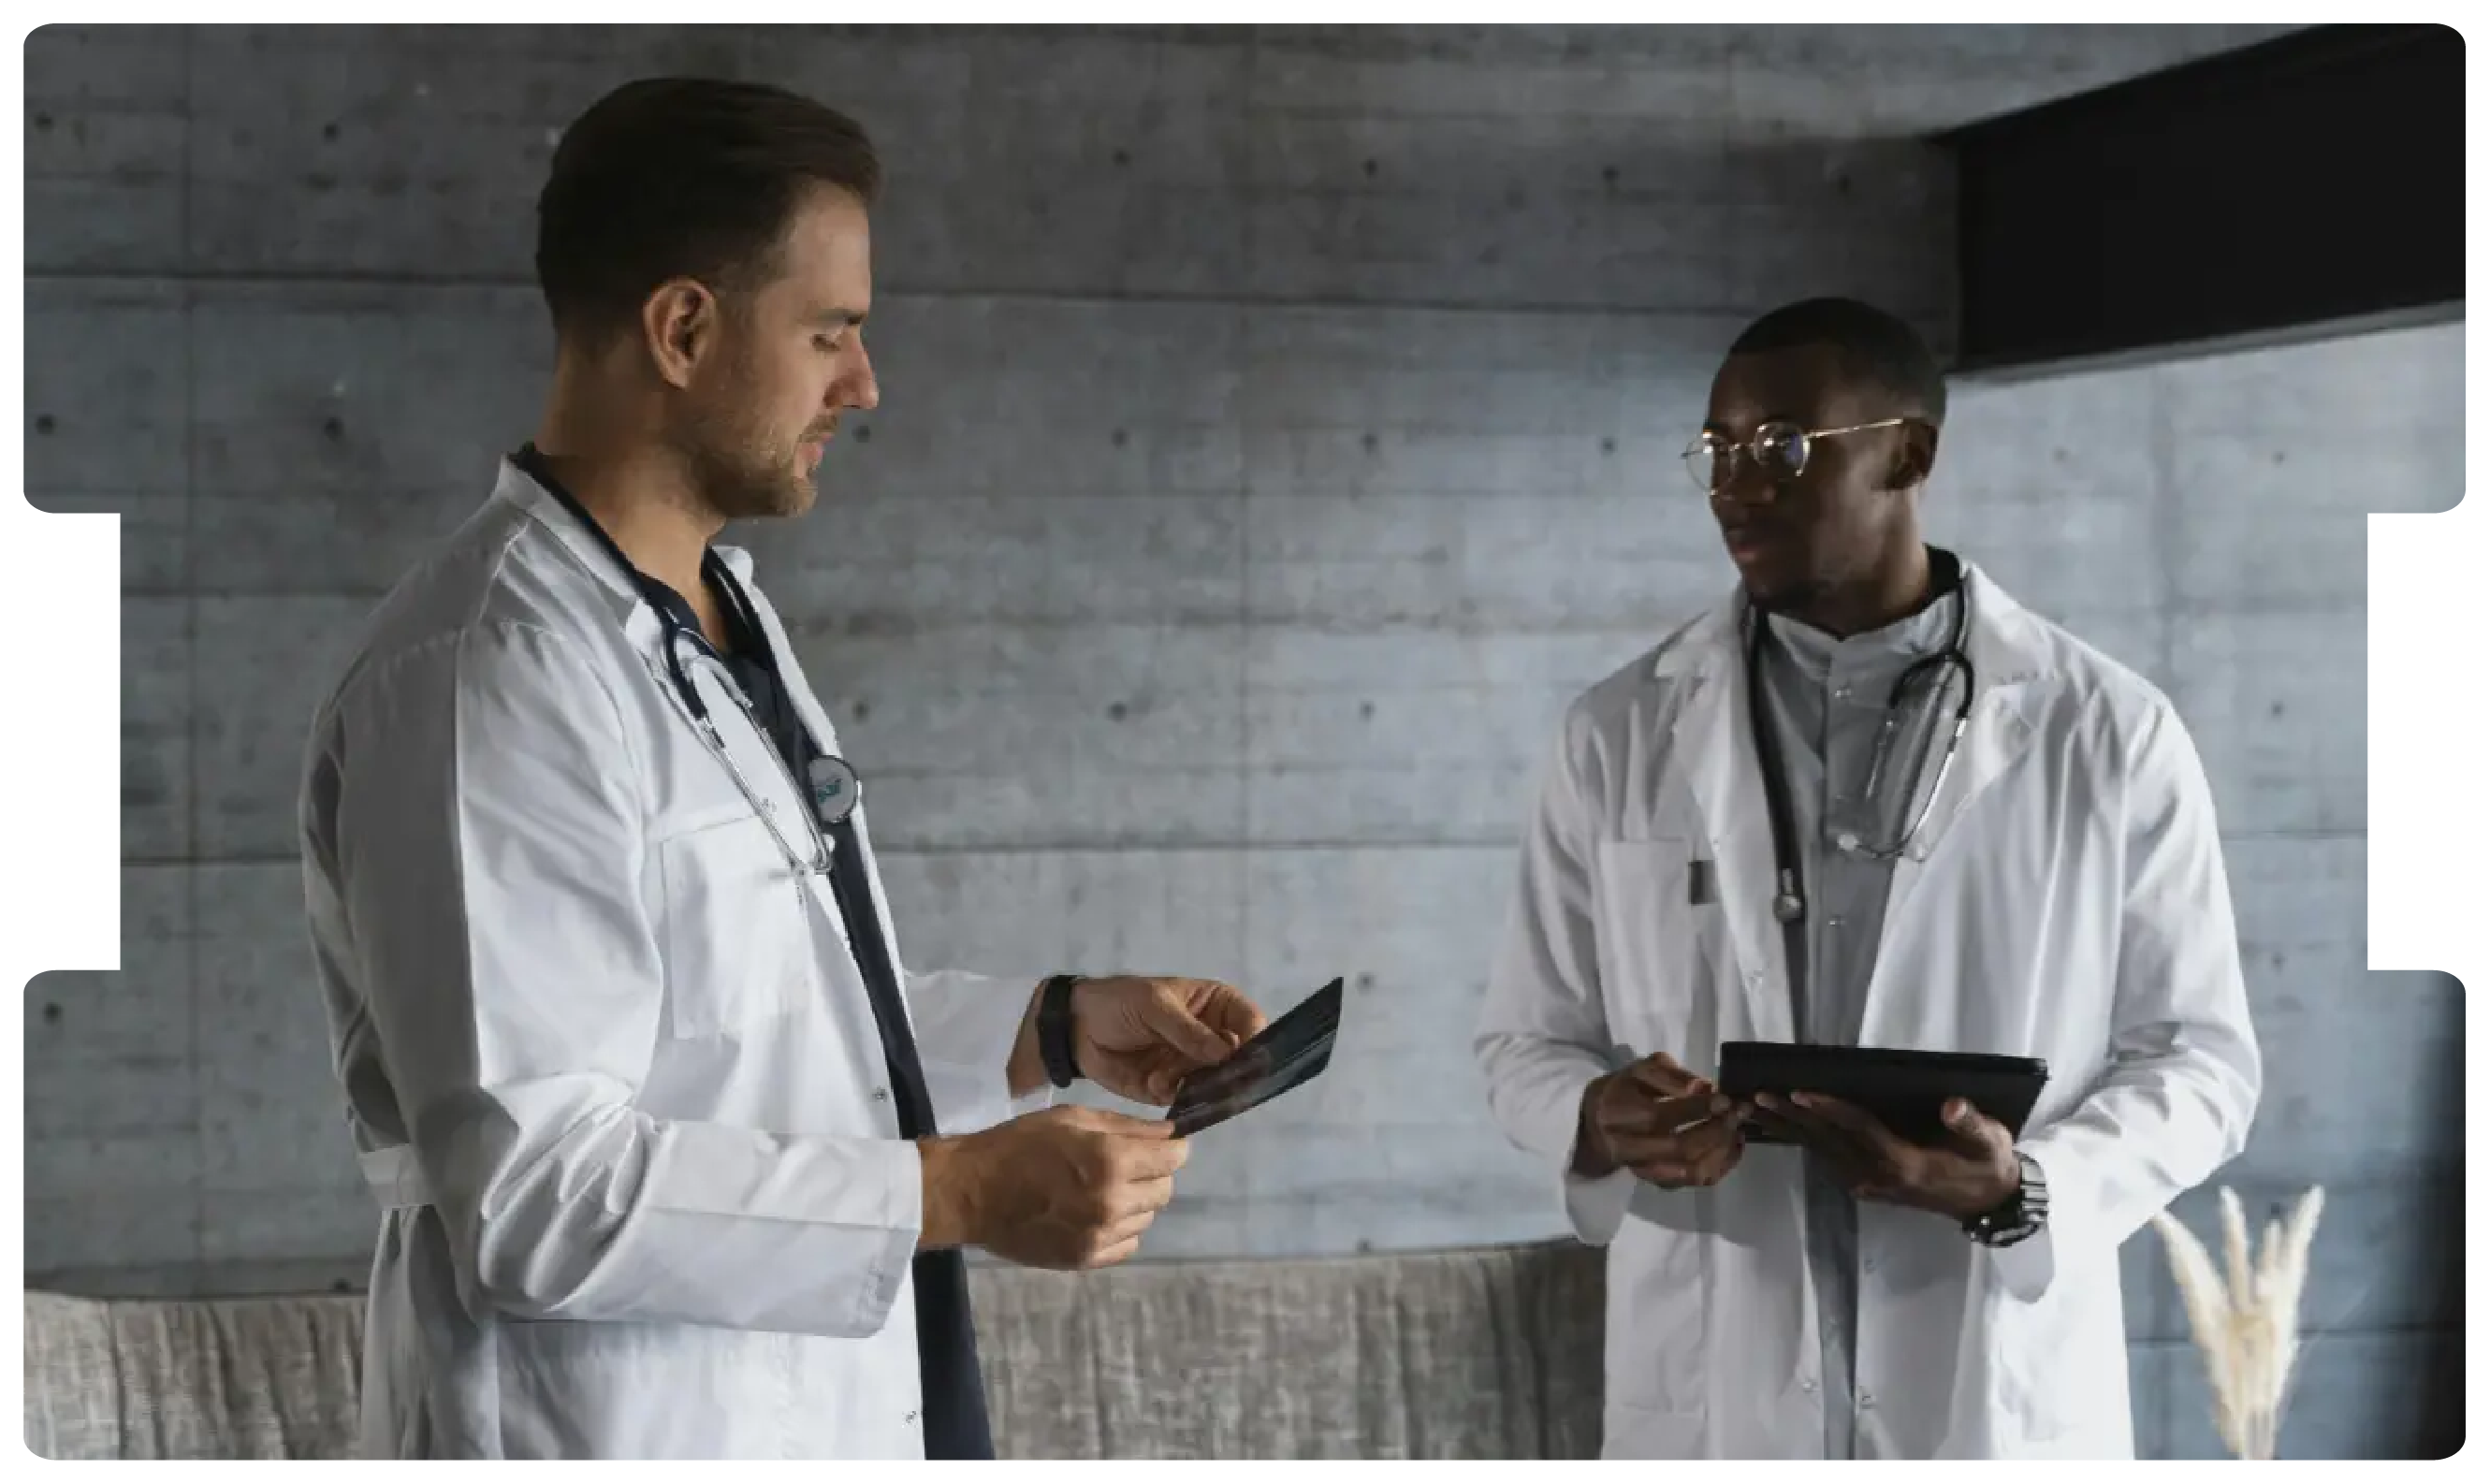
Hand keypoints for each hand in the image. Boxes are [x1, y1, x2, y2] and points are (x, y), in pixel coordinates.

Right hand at [918, 1105, 1189, 1269]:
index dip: (1171, 1147)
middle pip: (1165, 1189)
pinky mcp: (1087, 1260)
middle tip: (1123, 1163)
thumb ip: (1127, 1127)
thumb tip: (1170, 1133)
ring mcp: (1101, 1237)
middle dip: (1153, 1173)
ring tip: (1101, 1188)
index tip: (1158, 1144)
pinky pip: (1128, 1243)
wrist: (972, 1192)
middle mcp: (1113, 1203)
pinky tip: (1093, 1212)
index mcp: (1111, 1162)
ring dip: (1136, 1201)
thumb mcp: (1073, 1119)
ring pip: (1148, 1217)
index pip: (1175, 1157)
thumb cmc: (1020, 1144)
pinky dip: (1120, 1227)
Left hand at [1071, 975, 1268, 1106]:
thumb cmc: (1118, 1003)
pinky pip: (1190, 1099)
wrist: (1076, 1030)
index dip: (1255, 1041)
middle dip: (1226, 1072)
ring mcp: (1195, 1065)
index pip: (1251, 1022)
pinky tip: (1153, 1083)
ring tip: (1163, 1076)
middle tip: (1206, 1079)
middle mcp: (1212, 1037)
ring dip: (1194, 1084)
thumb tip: (1227, 1054)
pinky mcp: (1175, 1088)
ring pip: (1216, 1084)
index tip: (1244, 1060)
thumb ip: (1189, 1031)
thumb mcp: (1154, 1006)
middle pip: (1240, 1060)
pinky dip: (1174, 1094)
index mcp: (1216, 1005)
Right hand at [1573, 1051, 1746, 1188]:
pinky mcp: (1660, 1182)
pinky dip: (1723, 1164)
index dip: (1695, 1108)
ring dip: (1722, 1149)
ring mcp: (1644, 1170)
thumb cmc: (1627, 1090)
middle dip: (1715, 1130)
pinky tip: (1734, 1143)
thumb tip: (1704, 1087)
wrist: (1601, 1123)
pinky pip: (1697, 1180)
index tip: (1724, 1098)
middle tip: (1737, 1112)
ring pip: (1691, 1170)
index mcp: (1618, 1113)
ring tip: (1737, 1127)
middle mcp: (1627, 1148)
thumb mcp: (1642, 1070)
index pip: (1659, 1116)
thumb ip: (1671, 1075)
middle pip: (1677, 1148)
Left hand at [1755, 1093, 2018, 1220]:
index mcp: (1905, 1164)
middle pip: (1828, 1141)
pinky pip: (1825, 1159)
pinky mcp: (1864, 1183)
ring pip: (1820, 1152)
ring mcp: (1868, 1183)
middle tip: (1757, 1095)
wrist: (1987, 1203)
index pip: (1860, 1130)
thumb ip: (1971, 1125)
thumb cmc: (1988, 1163)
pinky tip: (1780, 1126)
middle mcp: (1878, 1176)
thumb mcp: (1990, 1143)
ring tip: (1754, 1108)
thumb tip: (1951, 1106)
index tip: (1800, 1092)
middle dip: (1793, 1117)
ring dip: (1787, 1130)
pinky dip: (1800, 1141)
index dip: (1830, 1109)